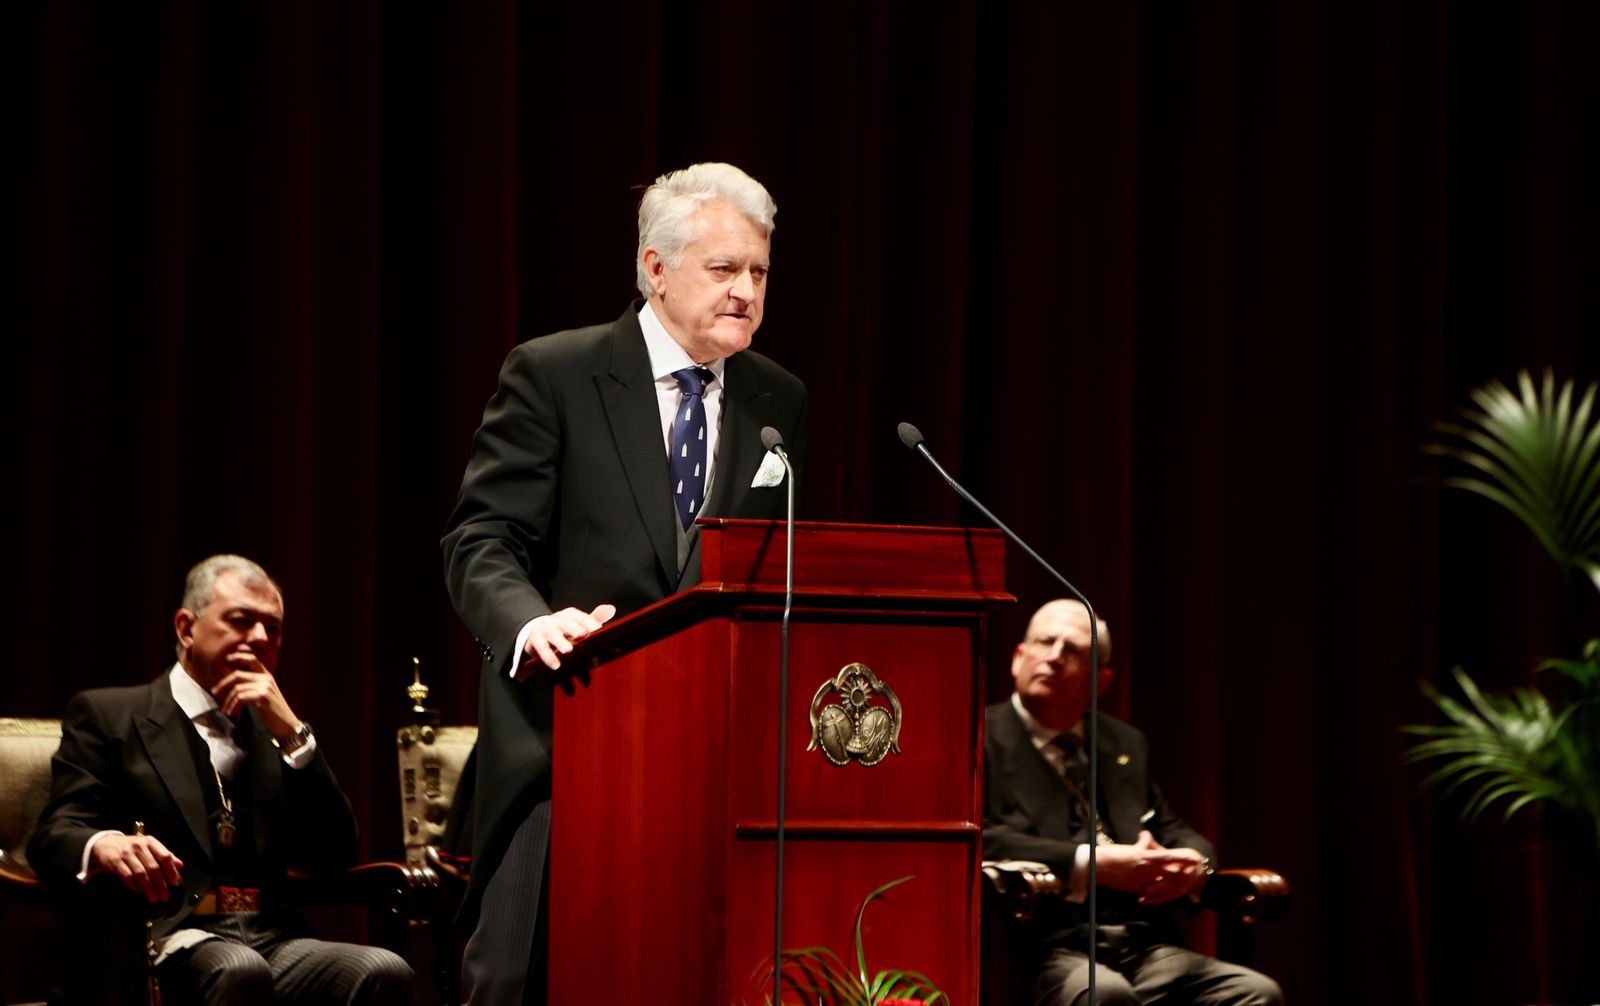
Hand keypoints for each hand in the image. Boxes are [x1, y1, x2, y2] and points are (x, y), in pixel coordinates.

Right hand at [91, 833, 183, 903]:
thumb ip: (164, 855)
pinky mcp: (115, 862)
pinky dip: (134, 885)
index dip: (171, 871)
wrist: (106, 844)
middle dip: (160, 884)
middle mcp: (139, 846)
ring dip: (149, 888)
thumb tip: (180, 865)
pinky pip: (127, 876)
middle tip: (164, 896)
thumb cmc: (131, 847)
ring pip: (141, 873)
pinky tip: (139, 891)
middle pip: (154, 867)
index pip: (165, 856)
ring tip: (153, 898)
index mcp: (151, 842)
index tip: (174, 883)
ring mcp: (127, 854)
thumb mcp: (149, 847)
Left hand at [213, 653, 298, 738]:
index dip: (239, 656)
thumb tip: (234, 685)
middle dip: (223, 684)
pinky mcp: (263, 696)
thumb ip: (253, 686)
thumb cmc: (273, 711)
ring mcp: (265, 687)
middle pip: (238, 675)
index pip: (252, 659)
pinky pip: (241, 697)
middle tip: (214, 692)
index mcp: (267, 676)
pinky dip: (233, 706)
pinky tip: (232, 713)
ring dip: (228, 701)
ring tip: (226, 710)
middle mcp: (266, 679)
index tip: (228, 658)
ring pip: (237, 689)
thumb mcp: (264, 695)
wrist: (286, 724)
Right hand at [523, 604, 616, 669]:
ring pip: (552, 634)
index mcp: (568, 615)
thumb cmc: (564, 630)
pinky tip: (555, 665)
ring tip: (568, 650)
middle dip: (573, 628)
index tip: (598, 629)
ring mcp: (544, 629)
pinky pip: (541, 648)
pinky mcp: (535, 641)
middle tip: (582, 634)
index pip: (579, 616)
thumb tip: (611, 609)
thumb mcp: (579, 623)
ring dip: (559, 642)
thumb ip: (594, 618)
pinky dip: (548, 656)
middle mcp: (556, 620)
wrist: (538, 633)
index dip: (588, 621)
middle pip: (565, 622)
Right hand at [1094, 830, 1209, 903]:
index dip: (1183, 858)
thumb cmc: (1114, 855)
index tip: (1194, 858)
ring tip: (1186, 884)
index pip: (1169, 856)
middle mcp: (1146, 868)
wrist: (1098, 867)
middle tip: (1195, 873)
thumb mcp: (1131, 847)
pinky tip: (1166, 895)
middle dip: (1184, 874)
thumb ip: (1143, 843)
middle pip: (1171, 872)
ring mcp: (1143, 880)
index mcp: (1145, 855)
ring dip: (1175, 884)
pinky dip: (1160, 894)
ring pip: (1165, 884)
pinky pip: (1153, 893)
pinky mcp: (1137, 889)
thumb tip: (1146, 835)